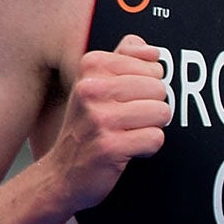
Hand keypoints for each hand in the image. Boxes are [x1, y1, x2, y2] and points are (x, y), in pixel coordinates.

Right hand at [46, 34, 171, 212]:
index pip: (152, 65)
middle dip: (151, 108)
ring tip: (126, 133)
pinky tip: (127, 149)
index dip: (147, 86)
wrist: (62, 173)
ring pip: (162, 112)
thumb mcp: (97, 84)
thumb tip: (152, 51)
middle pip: (160, 88)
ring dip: (150, 128)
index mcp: (91, 66)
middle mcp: (92, 88)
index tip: (124, 100)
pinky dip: (148, 148)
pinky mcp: (110, 145)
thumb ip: (125, 59)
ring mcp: (100, 117)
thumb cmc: (86, 126)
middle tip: (126, 120)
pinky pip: (156, 138)